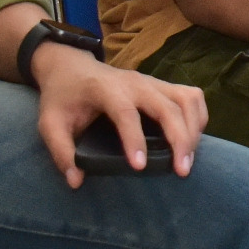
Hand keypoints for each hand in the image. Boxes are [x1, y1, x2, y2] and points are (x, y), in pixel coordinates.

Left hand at [30, 42, 206, 187]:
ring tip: (188, 160)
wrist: (71, 67)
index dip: (134, 139)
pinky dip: (198, 117)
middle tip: (181, 171)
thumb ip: (61, 152)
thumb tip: (76, 181)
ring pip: (187, 99)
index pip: (125, 112)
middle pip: (167, 106)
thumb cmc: (62, 97)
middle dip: (179, 138)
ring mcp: (152, 82)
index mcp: (106, 89)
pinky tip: (192, 140)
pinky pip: (192, 97)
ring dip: (193, 129)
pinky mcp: (163, 85)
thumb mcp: (50, 123)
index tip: (140, 167)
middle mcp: (135, 82)